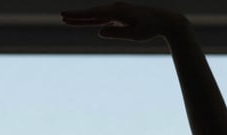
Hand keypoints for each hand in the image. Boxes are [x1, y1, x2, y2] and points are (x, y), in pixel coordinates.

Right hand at [61, 2, 187, 40]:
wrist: (165, 21)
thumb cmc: (151, 28)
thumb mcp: (134, 34)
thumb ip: (117, 33)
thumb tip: (100, 31)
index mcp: (119, 12)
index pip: (95, 14)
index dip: (79, 16)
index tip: (66, 17)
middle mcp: (117, 9)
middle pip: (92, 13)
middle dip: (77, 15)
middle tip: (61, 16)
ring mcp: (118, 12)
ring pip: (96, 15)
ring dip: (82, 17)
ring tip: (67, 19)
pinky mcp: (120, 16)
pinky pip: (103, 17)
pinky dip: (92, 19)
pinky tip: (84, 20)